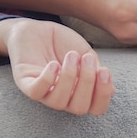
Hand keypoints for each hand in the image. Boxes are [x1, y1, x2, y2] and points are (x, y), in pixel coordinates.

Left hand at [0, 18, 114, 114]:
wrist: (37, 29)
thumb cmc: (63, 43)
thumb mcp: (86, 53)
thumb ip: (97, 70)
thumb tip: (111, 90)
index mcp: (80, 93)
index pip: (96, 108)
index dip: (103, 95)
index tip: (105, 71)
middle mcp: (63, 97)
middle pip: (79, 108)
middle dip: (87, 83)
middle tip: (87, 58)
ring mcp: (44, 92)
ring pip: (58, 102)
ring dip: (69, 77)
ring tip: (71, 56)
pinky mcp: (25, 83)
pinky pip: (36, 92)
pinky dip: (47, 79)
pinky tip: (54, 64)